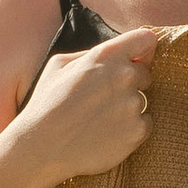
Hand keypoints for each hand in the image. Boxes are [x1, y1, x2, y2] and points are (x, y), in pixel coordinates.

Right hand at [9, 26, 161, 187]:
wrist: (41, 148)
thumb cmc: (47, 105)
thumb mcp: (58, 65)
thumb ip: (91, 54)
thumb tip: (115, 53)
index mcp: (106, 55)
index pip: (145, 39)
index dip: (142, 50)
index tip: (136, 59)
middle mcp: (124, 76)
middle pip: (145, 73)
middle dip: (130, 82)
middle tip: (103, 99)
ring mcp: (133, 104)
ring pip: (143, 100)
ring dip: (127, 108)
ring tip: (99, 120)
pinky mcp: (138, 131)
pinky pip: (145, 124)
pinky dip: (131, 129)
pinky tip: (107, 133)